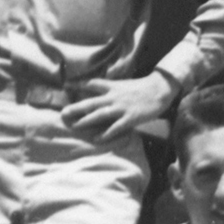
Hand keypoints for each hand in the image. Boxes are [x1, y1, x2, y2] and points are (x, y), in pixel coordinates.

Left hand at [59, 73, 175, 139]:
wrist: (160, 89)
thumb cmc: (143, 88)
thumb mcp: (124, 85)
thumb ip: (112, 89)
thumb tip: (100, 92)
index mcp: (113, 87)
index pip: (93, 84)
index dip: (79, 85)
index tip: (66, 87)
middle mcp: (114, 96)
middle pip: (91, 102)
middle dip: (77, 108)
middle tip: (64, 113)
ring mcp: (121, 107)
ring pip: (100, 114)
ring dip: (86, 120)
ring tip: (75, 126)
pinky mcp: (130, 118)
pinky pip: (115, 127)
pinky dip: (106, 133)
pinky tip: (97, 139)